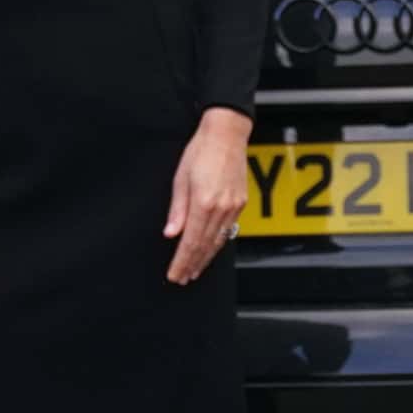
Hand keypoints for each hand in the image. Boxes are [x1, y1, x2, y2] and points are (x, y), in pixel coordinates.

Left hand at [163, 110, 250, 283]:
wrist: (227, 134)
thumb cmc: (201, 150)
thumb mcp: (180, 178)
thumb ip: (177, 210)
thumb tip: (171, 233)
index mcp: (203, 202)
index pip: (190, 242)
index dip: (182, 261)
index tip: (175, 274)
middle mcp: (221, 207)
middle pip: (205, 245)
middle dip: (192, 264)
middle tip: (183, 277)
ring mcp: (233, 206)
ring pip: (218, 241)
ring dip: (205, 258)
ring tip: (195, 270)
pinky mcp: (240, 203)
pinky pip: (228, 230)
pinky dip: (218, 244)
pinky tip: (210, 250)